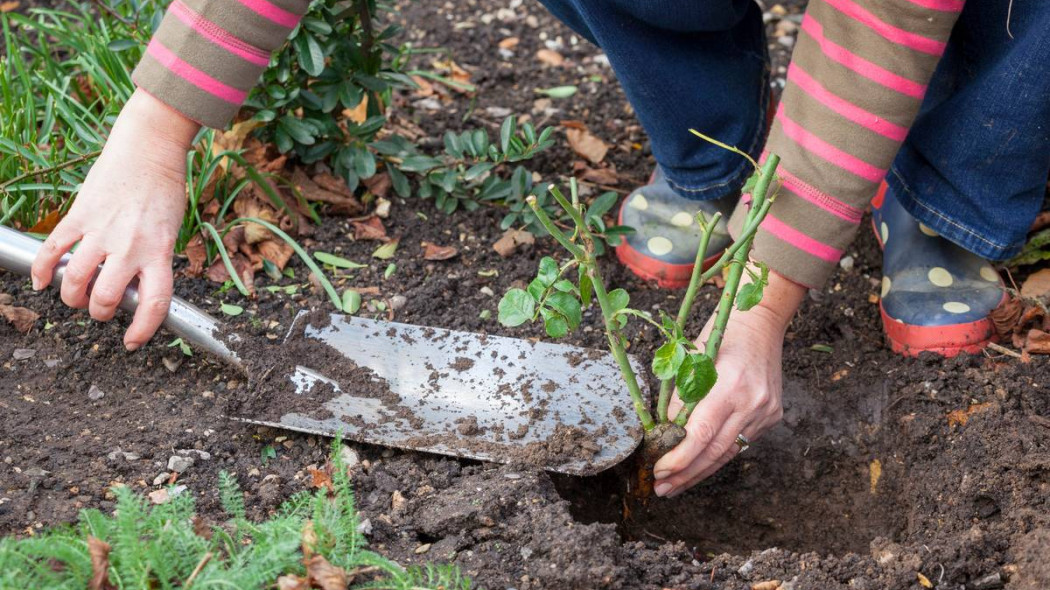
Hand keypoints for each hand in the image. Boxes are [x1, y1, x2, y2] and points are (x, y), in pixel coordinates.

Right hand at [30, 90, 198, 349]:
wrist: (149, 149)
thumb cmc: (164, 191)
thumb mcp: (170, 231)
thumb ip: (153, 260)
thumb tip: (134, 290)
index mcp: (159, 252)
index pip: (154, 303)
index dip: (143, 330)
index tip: (133, 342)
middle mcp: (130, 246)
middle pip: (106, 298)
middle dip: (99, 313)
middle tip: (100, 309)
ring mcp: (102, 231)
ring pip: (74, 279)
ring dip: (71, 296)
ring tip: (75, 296)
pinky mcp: (79, 215)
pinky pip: (53, 249)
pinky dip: (41, 270)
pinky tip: (41, 281)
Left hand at [653, 268, 805, 496]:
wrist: (762, 322)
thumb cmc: (719, 335)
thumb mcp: (691, 360)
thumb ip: (679, 399)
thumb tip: (663, 435)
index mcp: (729, 385)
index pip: (701, 434)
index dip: (678, 458)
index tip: (658, 471)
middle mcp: (752, 402)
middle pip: (715, 451)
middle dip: (685, 473)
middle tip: (662, 489)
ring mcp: (766, 411)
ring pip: (729, 452)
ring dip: (700, 471)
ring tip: (675, 486)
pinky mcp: (772, 415)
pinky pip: (741, 442)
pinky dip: (718, 455)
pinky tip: (699, 466)